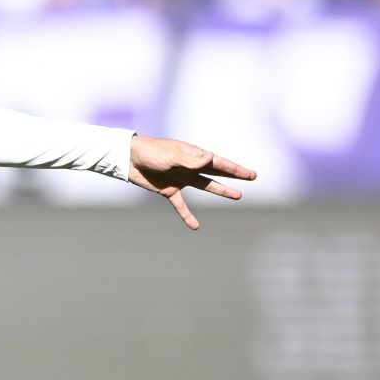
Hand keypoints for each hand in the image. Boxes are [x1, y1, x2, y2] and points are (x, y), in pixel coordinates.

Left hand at [126, 135, 255, 229]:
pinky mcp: (168, 190)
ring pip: (205, 186)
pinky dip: (187, 216)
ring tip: (237, 197)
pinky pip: (181, 205)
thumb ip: (189, 159)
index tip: (249, 174)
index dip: (234, 169)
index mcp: (193, 156)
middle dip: (234, 175)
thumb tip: (210, 158)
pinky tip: (195, 227)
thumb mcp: (170, 155)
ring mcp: (181, 178)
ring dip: (221, 191)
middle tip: (252, 177)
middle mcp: (190, 166)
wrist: (128, 158)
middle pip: (217, 172)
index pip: (218, 163)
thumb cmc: (150, 152)